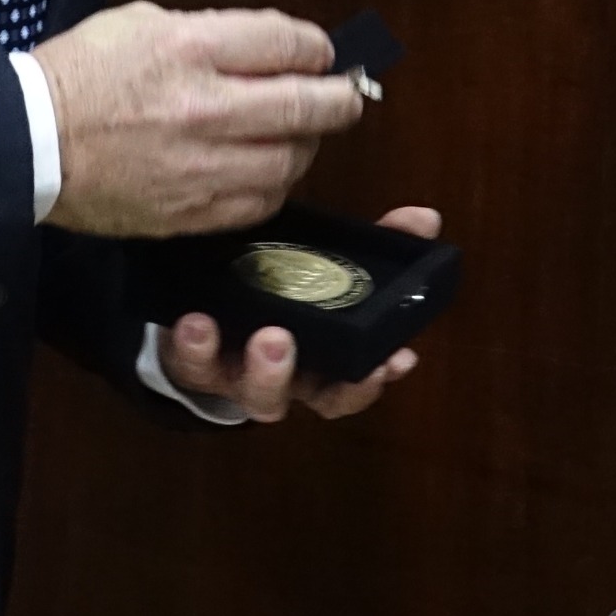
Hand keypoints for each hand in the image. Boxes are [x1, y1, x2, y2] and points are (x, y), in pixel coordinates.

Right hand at [35, 3, 363, 239]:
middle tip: (345, 96)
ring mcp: (201, 165)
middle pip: (306, 104)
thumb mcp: (140, 22)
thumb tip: (263, 50)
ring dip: (307, 144)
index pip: (289, 43)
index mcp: (190, 48)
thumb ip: (208, 32)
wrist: (29, 142)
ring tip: (300, 134)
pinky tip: (266, 170)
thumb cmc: (79, 75)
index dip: (318, 47)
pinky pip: (260, 202)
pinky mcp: (192, 210)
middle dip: (339, 98)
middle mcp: (204, 108)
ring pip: (291, 160)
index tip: (321, 53)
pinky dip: (275, 184)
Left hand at [162, 206, 438, 421]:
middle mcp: (285, 381)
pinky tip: (197, 320)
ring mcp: (239, 378)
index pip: (353, 388)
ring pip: (253, 393)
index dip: (372, 380)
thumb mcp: (324, 266)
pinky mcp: (195, 365)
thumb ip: (376, 248)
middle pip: (305, 398)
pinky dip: (196, 348)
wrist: (204, 302)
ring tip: (259, 333)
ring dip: (258, 369)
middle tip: (289, 339)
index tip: (394, 359)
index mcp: (321, 365)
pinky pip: (193, 367)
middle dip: (309, 373)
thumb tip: (423, 218)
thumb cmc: (278, 289)